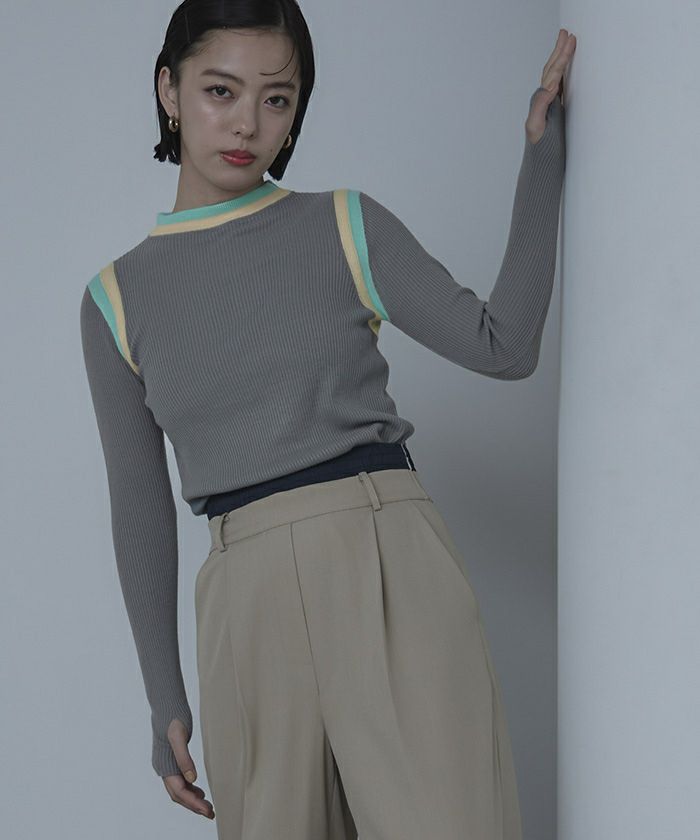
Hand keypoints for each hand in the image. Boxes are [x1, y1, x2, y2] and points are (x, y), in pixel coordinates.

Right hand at [161, 717, 214, 819]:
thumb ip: (184, 758)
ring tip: (207, 806)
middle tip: (211, 813)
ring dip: (192, 799)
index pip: (179, 791)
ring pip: (179, 790)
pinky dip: (190, 788)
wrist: (166, 705)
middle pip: (179, 795)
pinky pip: (180, 781)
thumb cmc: (173, 718)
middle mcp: (163, 769)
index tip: (207, 810)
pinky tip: (200, 791)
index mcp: (164, 766)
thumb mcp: (179, 736)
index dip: (193, 803)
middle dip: (194, 805)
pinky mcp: (171, 761)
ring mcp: (166, 765)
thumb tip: (193, 779)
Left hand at [526, 28, 576, 144]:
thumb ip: (540, 106)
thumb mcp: (537, 128)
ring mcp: (550, 108)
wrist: (541, 168)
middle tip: (566, 33)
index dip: (562, 56)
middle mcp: (543, 102)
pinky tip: (567, 70)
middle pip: (552, 70)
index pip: (553, 73)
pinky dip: (564, 75)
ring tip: (566, 43)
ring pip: (555, 77)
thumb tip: (548, 87)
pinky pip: (560, 88)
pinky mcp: (556, 115)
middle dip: (559, 51)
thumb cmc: (540, 151)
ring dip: (560, 59)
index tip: (570, 39)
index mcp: (541, 102)